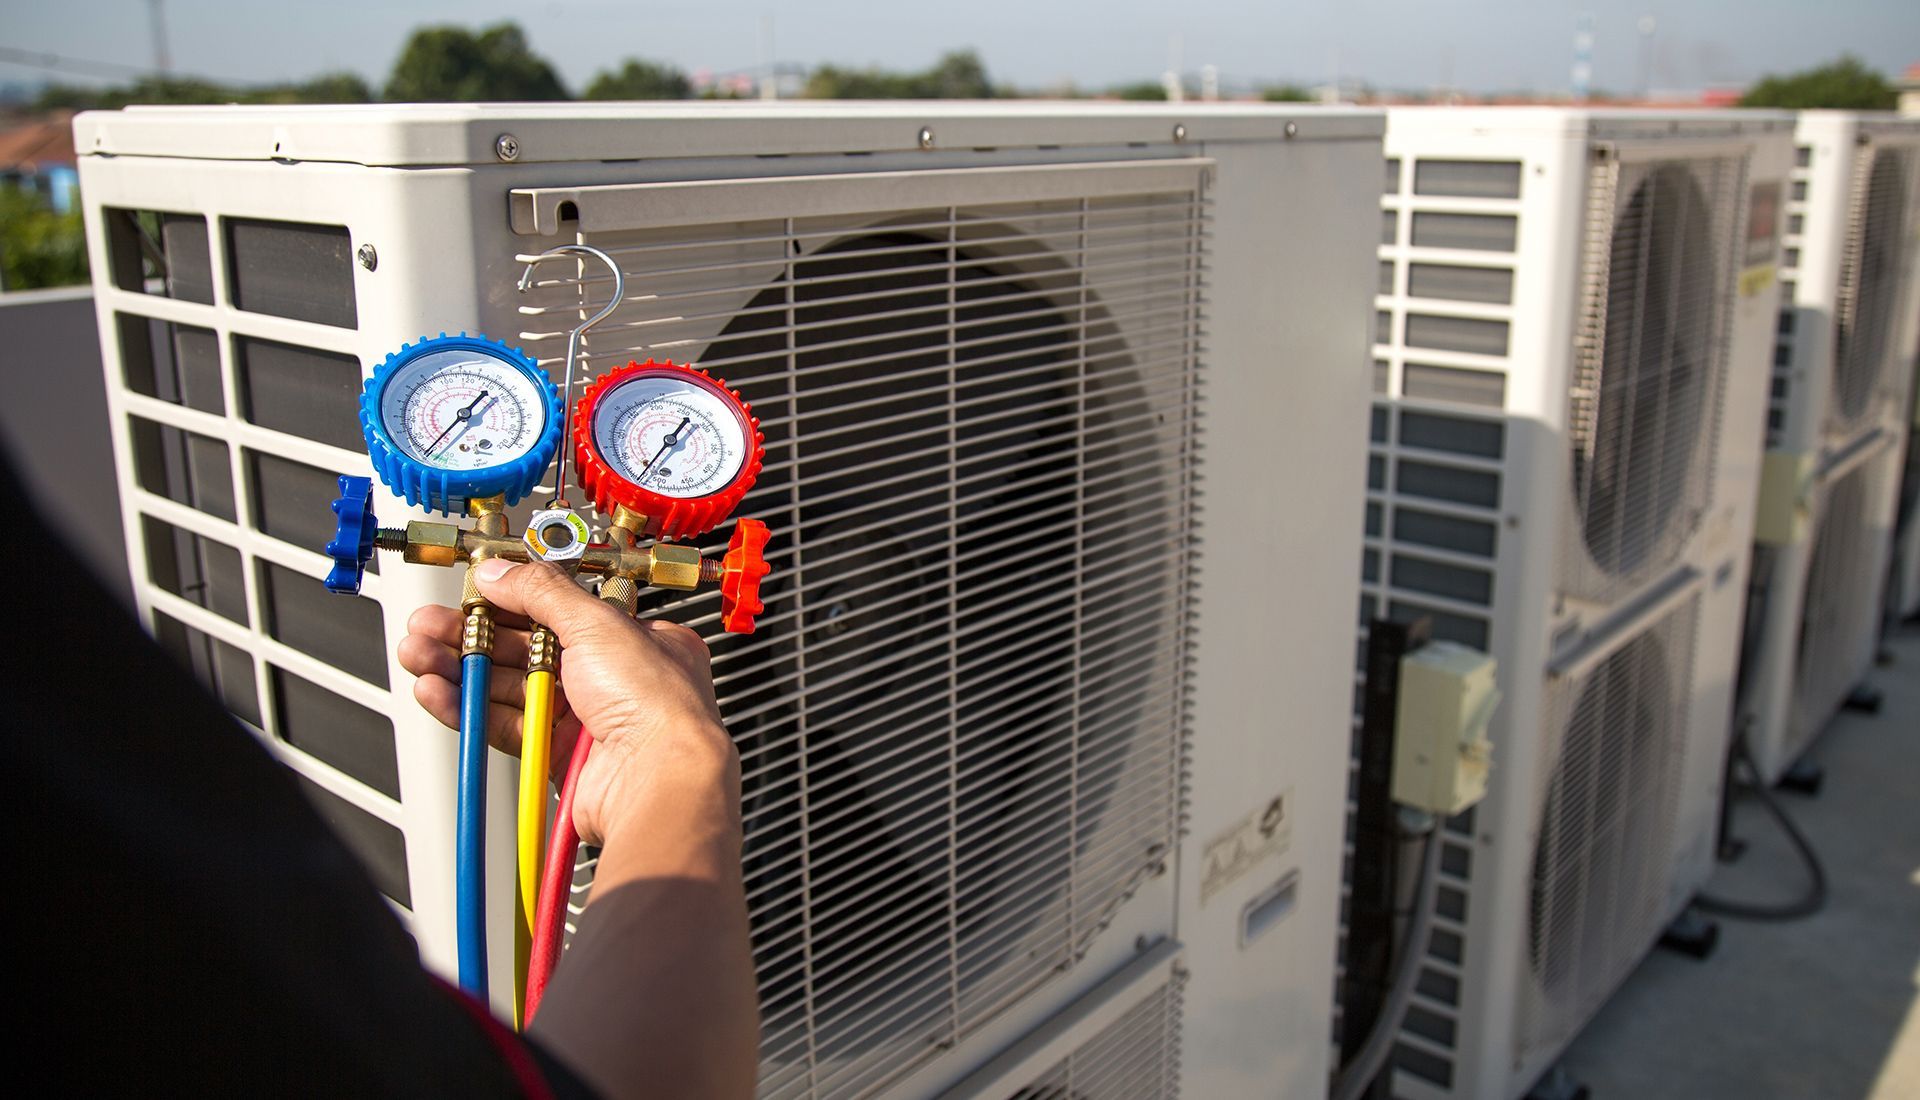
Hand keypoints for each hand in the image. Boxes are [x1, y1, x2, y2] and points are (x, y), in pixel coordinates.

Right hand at [397, 559, 739, 847]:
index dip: (513, 599)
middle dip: (473, 635)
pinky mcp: (558, 755)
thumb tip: (502, 572)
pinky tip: (438, 690)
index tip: (472, 593)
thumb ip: (543, 593)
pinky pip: (505, 725)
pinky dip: (469, 707)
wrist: (657, 782)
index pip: (563, 609)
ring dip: (462, 669)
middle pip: (528, 648)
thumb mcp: (598, 624)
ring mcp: (586, 718)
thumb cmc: (656, 705)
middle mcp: (614, 678)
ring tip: (418, 654)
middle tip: (428, 626)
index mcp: (636, 640)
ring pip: (510, 687)